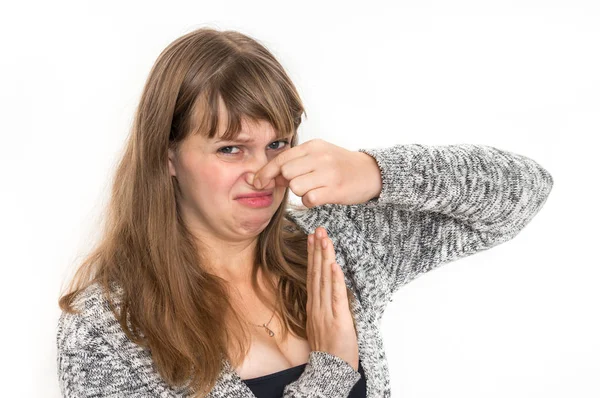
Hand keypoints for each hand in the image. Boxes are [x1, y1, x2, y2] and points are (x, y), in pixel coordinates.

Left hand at [251, 139, 381, 207]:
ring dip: (300, 192)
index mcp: (313, 146)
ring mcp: (328, 173)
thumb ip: (296, 163)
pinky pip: (309, 199)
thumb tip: (269, 176)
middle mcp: (320, 157)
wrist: (371, 172)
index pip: (282, 158)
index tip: (256, 182)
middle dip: (286, 182)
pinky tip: (319, 196)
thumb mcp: (319, 156)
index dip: (266, 171)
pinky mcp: (335, 190)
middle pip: (286, 172)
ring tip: (313, 188)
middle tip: (297, 184)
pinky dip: (310, 201)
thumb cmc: (340, 165)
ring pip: (296, 186)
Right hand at [306, 226, 358, 371]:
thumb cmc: (329, 350)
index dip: (312, 255)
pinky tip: (333, 265)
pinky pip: (336, 297)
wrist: (330, 371)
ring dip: (324, 258)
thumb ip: (323, 306)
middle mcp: (317, 306)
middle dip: (317, 249)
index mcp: (313, 306)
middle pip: (316, 273)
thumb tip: (326, 290)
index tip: (312, 237)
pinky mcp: (338, 319)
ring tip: (324, 239)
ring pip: (324, 280)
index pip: (312, 275)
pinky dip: (334, 280)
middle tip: (319, 229)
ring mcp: (326, 312)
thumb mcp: (321, 324)